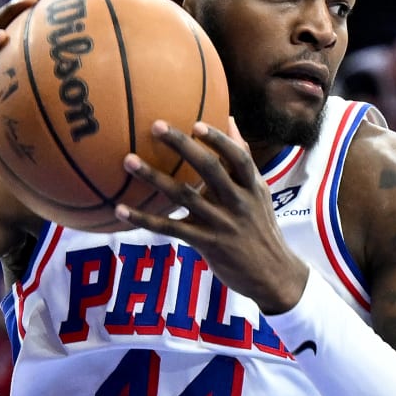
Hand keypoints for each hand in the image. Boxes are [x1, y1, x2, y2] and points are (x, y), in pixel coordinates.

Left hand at [117, 119, 310, 314]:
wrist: (274, 275)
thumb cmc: (261, 227)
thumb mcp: (259, 193)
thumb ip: (243, 159)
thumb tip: (229, 119)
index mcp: (252, 187)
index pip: (238, 157)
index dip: (218, 139)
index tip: (196, 124)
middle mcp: (238, 202)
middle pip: (209, 169)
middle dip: (182, 146)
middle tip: (156, 126)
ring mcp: (221, 224)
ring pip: (184, 196)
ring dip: (154, 177)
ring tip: (128, 160)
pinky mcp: (207, 244)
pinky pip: (171, 228)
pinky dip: (144, 219)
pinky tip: (121, 210)